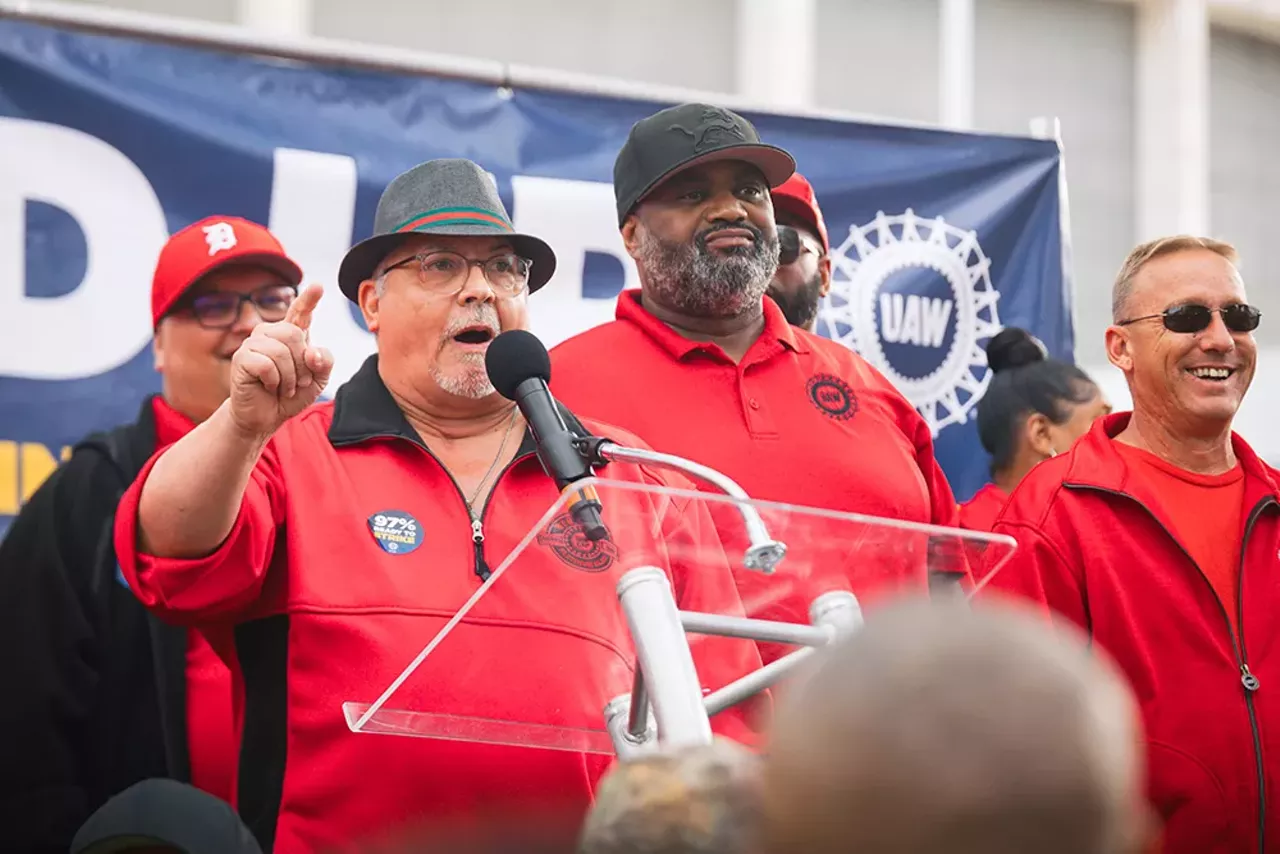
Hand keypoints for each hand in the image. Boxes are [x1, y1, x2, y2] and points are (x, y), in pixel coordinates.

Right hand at [228, 284, 334, 438]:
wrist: (267, 417)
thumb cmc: (291, 394)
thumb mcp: (318, 379)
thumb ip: (324, 361)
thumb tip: (311, 351)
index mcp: (290, 335)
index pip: (300, 313)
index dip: (308, 300)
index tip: (318, 287)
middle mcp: (270, 334)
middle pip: (294, 335)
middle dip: (302, 364)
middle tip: (298, 382)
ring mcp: (253, 344)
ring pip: (280, 351)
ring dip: (289, 377)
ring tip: (284, 387)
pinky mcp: (242, 358)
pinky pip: (267, 365)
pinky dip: (274, 381)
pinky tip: (268, 387)